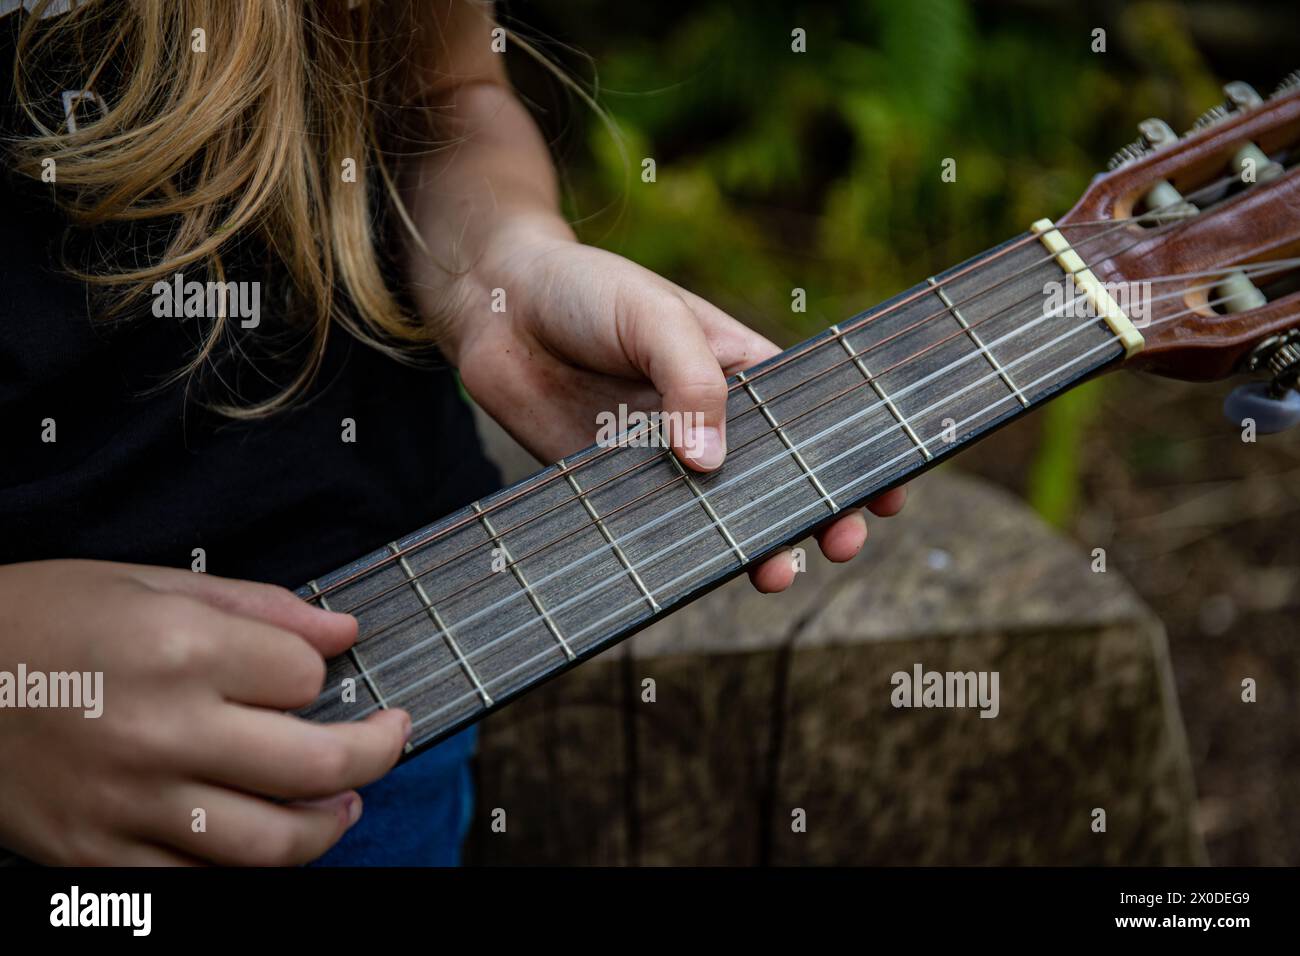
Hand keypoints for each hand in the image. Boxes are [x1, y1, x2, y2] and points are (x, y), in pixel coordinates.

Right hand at [0, 561, 407, 864]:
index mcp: (180, 652)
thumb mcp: (147, 584)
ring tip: (344, 805)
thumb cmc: (38, 620)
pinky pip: (200, 884)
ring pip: (272, 844)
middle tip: (390, 739)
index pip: (307, 678)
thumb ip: (259, 607)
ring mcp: (129, 806)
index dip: (321, 671)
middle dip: (376, 752)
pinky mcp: (95, 858)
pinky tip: (261, 838)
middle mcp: (163, 734)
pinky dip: (245, 868)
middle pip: (316, 765)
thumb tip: (343, 632)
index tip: (311, 670)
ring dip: (329, 826)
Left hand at [430, 217, 906, 592]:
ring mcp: (663, 458)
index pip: (813, 422)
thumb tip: (712, 464)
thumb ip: (689, 383)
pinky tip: (695, 578)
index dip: (854, 459)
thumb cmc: (588, 290)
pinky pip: (652, 528)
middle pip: (777, 481)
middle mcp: (709, 422)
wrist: (497, 305)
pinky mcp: (613, 486)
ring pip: (720, 516)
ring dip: (753, 547)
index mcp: (740, 373)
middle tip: (839, 543)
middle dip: (817, 515)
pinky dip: (677, 557)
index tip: (888, 494)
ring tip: (774, 572)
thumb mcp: (654, 317)